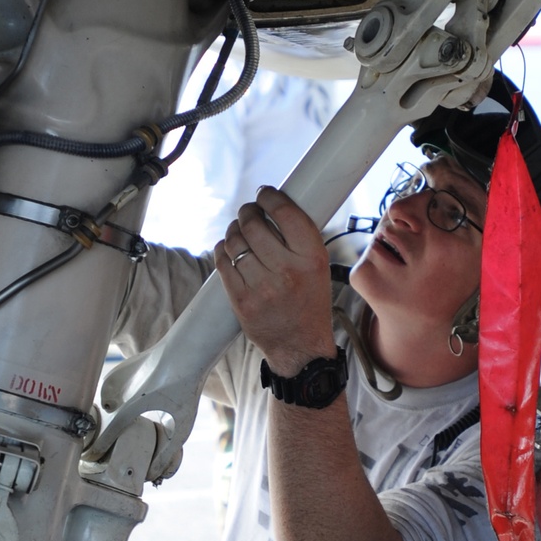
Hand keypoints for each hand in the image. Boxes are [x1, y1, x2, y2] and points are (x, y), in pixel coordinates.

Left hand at [214, 186, 336, 374]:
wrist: (300, 346)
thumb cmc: (310, 301)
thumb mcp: (318, 267)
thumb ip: (299, 238)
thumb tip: (271, 206)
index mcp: (311, 258)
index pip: (285, 213)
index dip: (270, 197)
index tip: (264, 193)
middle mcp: (287, 271)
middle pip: (254, 225)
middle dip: (248, 213)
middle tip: (249, 213)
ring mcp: (262, 287)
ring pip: (235, 242)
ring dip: (234, 230)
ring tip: (239, 230)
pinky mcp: (241, 300)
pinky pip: (223, 263)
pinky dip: (223, 250)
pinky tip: (230, 249)